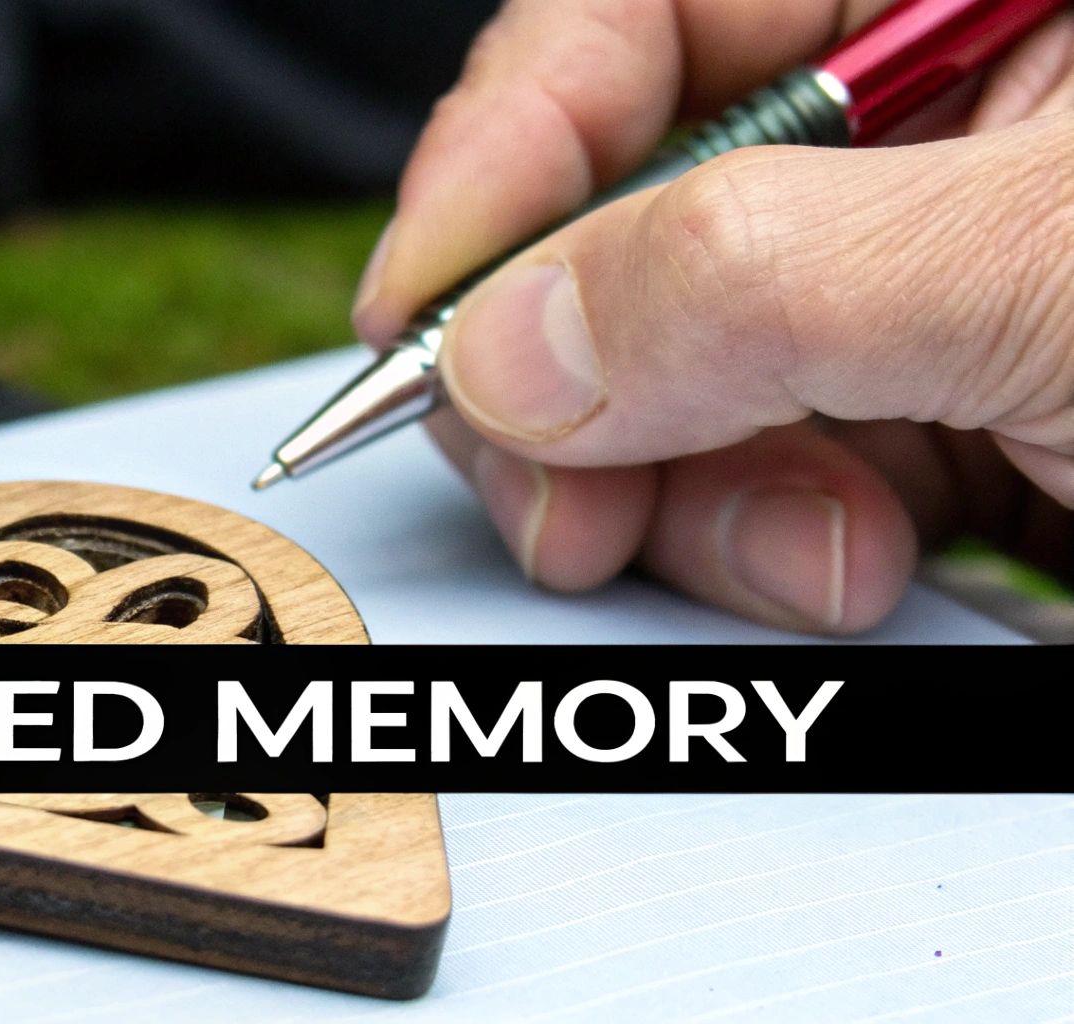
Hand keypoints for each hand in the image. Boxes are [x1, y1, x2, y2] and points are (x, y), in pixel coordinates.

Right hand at [355, 0, 1073, 632]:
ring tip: (795, 555)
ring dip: (682, 494)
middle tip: (553, 486)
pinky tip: (844, 570)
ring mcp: (925, 279)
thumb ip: (751, 279)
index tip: (417, 313)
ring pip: (675, 373)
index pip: (641, 18)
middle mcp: (920, 128)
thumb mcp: (1039, 259)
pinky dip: (765, 543)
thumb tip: (508, 351)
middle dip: (575, 377)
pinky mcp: (949, 413)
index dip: (502, 151)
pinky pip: (769, 472)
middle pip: (622, 213)